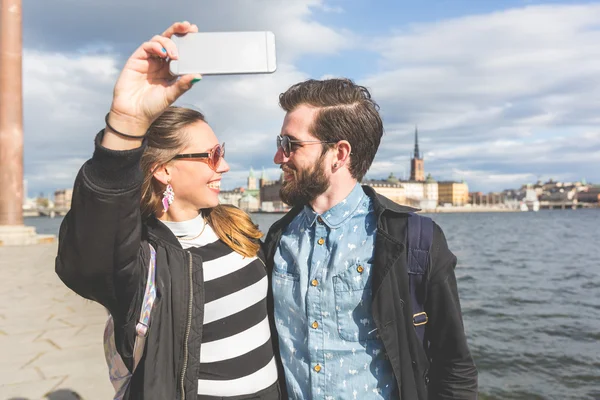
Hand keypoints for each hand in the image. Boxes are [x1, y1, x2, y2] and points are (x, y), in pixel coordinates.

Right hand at [108, 21, 200, 135]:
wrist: (133, 115)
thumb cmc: (152, 107)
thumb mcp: (171, 95)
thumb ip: (183, 84)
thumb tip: (199, 75)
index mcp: (170, 70)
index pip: (180, 50)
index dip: (187, 40)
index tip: (196, 32)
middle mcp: (159, 62)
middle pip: (169, 40)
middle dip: (179, 31)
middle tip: (189, 27)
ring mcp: (148, 60)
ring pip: (158, 41)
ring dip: (168, 42)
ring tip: (174, 54)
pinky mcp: (136, 60)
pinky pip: (146, 47)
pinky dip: (155, 46)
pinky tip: (162, 53)